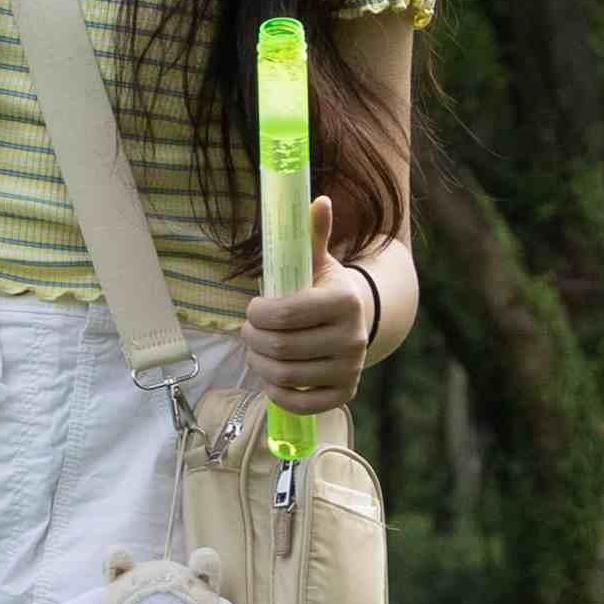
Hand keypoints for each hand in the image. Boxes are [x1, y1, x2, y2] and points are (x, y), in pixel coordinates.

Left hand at [238, 190, 374, 412]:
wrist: (354, 320)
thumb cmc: (321, 289)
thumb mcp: (313, 261)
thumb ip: (309, 234)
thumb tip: (316, 199)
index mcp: (343, 301)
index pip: (283, 314)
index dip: (257, 313)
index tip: (254, 307)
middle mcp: (353, 337)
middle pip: (279, 347)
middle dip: (252, 339)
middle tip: (249, 331)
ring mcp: (351, 368)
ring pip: (284, 375)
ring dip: (259, 364)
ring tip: (260, 351)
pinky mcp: (345, 393)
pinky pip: (300, 404)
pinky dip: (278, 393)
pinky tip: (277, 376)